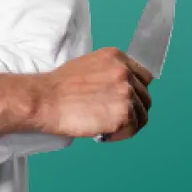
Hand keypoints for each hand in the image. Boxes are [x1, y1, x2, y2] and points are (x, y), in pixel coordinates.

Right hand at [37, 47, 152, 141]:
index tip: (126, 100)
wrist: (46, 99)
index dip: (136, 90)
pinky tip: (104, 131)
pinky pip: (133, 129)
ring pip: (142, 115)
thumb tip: (124, 88)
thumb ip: (110, 73)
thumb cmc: (60, 86)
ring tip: (106, 125)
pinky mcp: (124, 113)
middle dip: (133, 109)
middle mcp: (124, 72)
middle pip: (145, 97)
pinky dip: (120, 134)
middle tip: (113, 116)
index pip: (144, 76)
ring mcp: (126, 92)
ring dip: (127, 124)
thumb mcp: (88, 65)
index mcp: (116, 57)